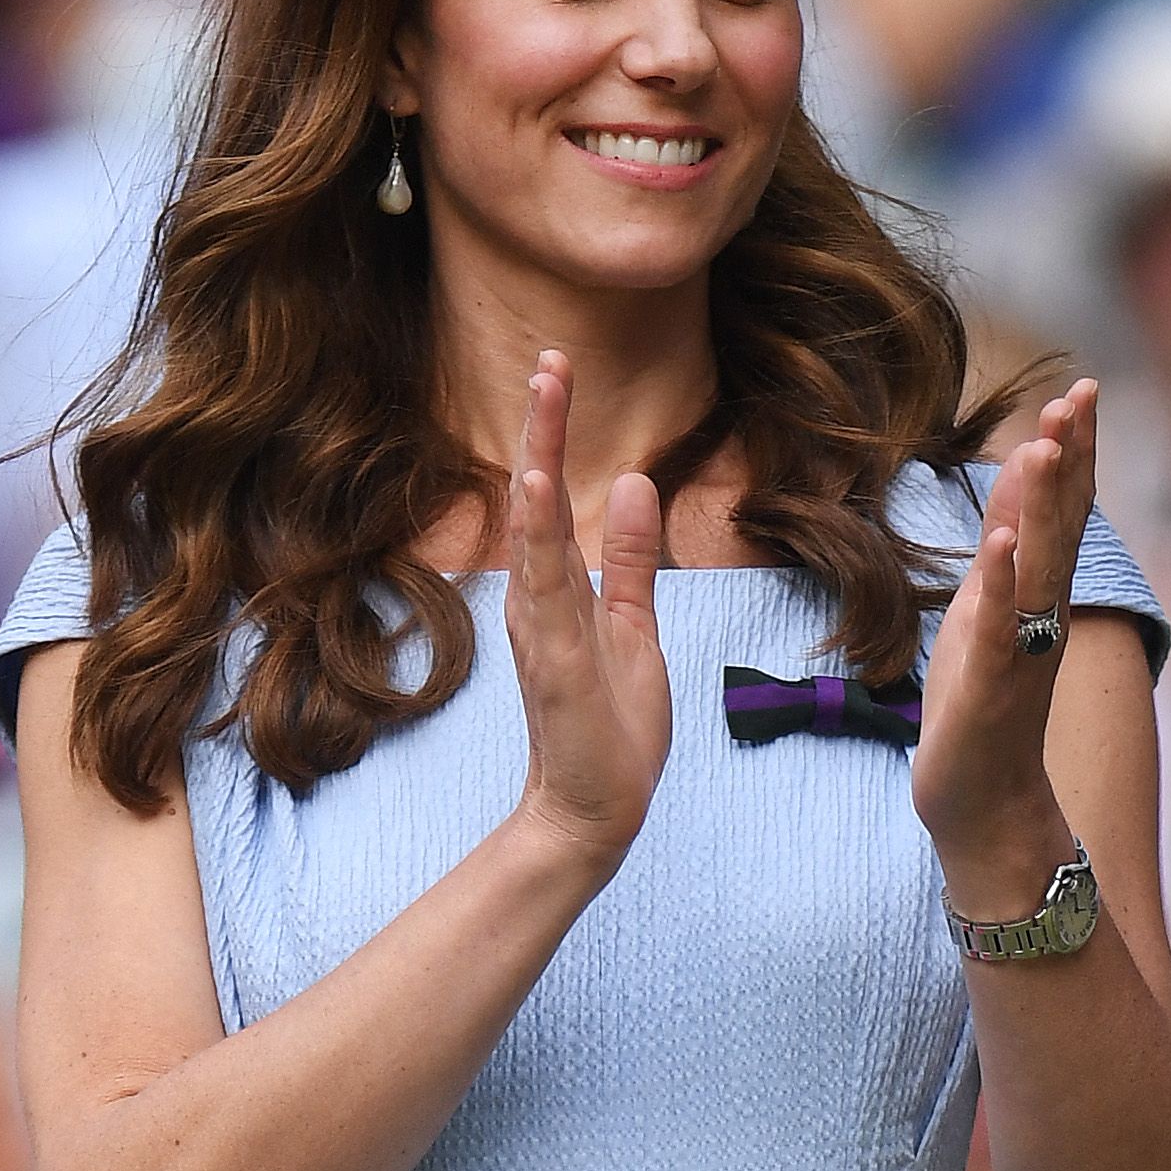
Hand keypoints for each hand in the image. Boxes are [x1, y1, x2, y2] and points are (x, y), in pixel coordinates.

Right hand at [501, 354, 667, 883]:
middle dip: (544, 429)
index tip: (558, 370)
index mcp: (560, 591)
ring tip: (545, 399)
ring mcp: (544, 632)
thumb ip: (633, 559)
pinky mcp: (557, 664)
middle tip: (550, 358)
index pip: (554, 498)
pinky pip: (546, 591)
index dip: (555, 435)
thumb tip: (631, 485)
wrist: (596, 811)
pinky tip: (536, 490)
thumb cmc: (610, 727)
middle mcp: (540, 602)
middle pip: (537, 501)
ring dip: (539, 465)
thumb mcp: (634, 625)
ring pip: (536, 535)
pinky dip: (537, 538)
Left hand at [913, 377, 1093, 909]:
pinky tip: (1003, 545)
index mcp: (1040, 598)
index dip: (1074, 453)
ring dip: (1043, 509)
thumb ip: (1008, 545)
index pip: (1064, 513)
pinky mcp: (988, 690)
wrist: (985, 809)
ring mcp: (1020, 654)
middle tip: (1079, 395)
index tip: (1080, 391)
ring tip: (1044, 447)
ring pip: (1039, 570)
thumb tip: (1024, 472)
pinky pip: (1000, 631)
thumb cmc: (984, 710)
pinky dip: (1002, 587)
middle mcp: (1043, 619)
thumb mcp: (988, 611)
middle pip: (1063, 528)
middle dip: (1070, 462)